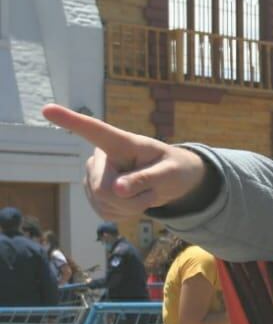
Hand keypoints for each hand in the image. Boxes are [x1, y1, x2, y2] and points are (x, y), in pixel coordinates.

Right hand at [44, 105, 208, 216]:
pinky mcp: (94, 195)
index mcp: (121, 142)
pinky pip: (106, 213)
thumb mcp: (170, 173)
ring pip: (103, 203)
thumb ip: (146, 179)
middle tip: (152, 193)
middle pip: (102, 188)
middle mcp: (101, 157)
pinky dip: (125, 214)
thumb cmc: (174, 169)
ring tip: (144, 193)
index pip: (93, 130)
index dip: (70, 120)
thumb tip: (116, 189)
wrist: (172, 182)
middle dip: (130, 200)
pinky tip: (133, 202)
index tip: (47, 109)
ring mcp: (94, 176)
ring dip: (131, 207)